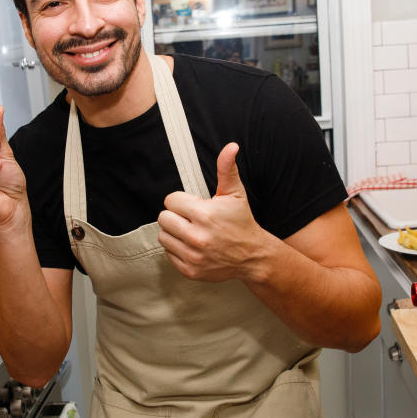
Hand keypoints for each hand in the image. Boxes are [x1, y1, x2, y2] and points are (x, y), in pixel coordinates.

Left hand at [157, 143, 273, 281]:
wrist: (252, 255)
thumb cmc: (241, 222)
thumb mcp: (235, 193)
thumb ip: (227, 169)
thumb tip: (231, 147)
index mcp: (205, 215)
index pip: (170, 201)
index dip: (181, 201)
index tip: (194, 206)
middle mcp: (197, 237)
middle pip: (163, 218)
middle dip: (176, 215)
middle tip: (191, 218)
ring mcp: (193, 256)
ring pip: (163, 236)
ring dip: (174, 232)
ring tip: (191, 231)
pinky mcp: (190, 270)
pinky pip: (168, 253)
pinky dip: (177, 248)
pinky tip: (192, 245)